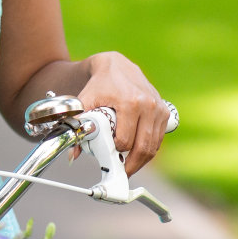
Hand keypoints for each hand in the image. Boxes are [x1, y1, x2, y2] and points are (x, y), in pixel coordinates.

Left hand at [76, 51, 170, 176]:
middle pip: (143, 147)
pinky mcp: (164, 111)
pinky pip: (159, 138)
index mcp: (130, 102)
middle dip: (131, 164)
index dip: (116, 152)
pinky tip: (138, 153)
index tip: (108, 157)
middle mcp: (148, 105)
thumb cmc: (100, 84)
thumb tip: (73, 154)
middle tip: (121, 172)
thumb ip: (79, 125)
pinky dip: (149, 149)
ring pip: (153, 145)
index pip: (125, 140)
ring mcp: (159, 108)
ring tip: (129, 166)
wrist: (117, 65)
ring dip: (142, 160)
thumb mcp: (86, 101)